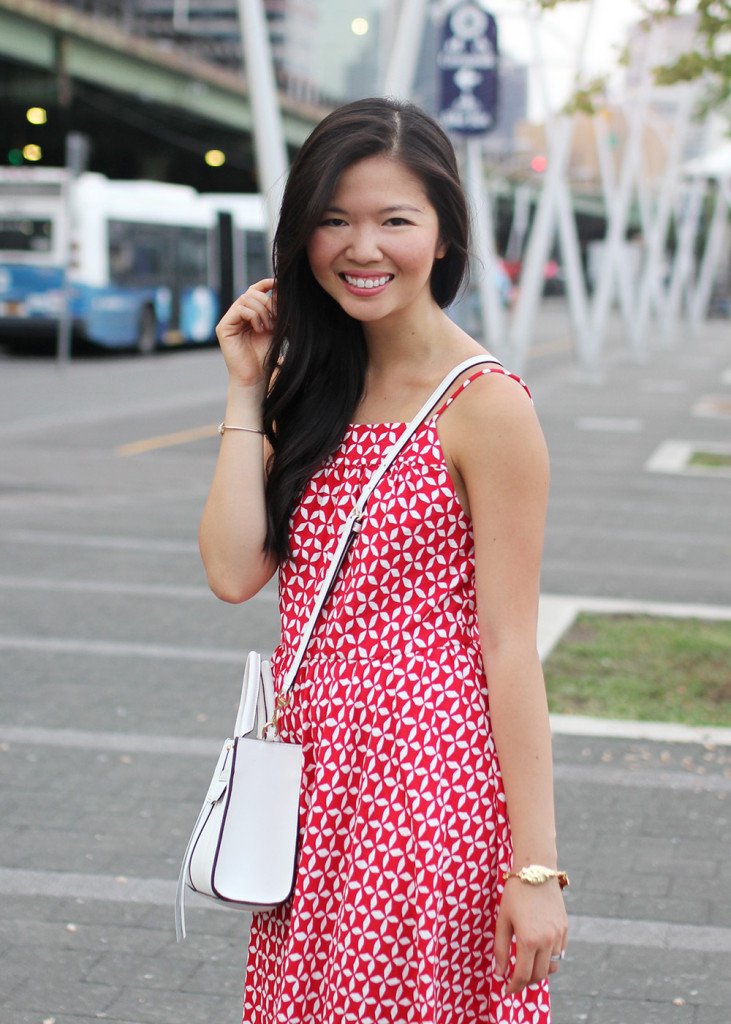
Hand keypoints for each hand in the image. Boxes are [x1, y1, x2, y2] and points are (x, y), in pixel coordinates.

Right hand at [215, 278, 275, 387]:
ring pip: (245, 299)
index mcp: (248, 313)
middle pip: (251, 293)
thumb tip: (279, 290)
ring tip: (268, 327)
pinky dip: (253, 316)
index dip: (266, 284)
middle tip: (276, 319)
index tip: (278, 283)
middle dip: (267, 302)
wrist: (256, 377)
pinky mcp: (224, 328)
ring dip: (262, 311)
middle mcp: (236, 315)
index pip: (254, 290)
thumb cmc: (265, 356)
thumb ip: (274, 310)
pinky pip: (239, 310)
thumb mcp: (274, 328)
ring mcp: (228, 321)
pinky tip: (259, 329)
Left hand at [493, 878, 567, 994]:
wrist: (536, 871)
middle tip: (516, 980)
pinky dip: (550, 959)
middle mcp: (547, 940)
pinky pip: (560, 953)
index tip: (507, 989)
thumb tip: (500, 972)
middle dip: (526, 982)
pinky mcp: (565, 928)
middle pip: (539, 975)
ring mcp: (558, 935)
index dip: (514, 986)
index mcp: (528, 939)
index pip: (523, 975)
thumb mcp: (503, 920)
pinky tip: (539, 953)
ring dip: (540, 972)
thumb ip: (501, 948)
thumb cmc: (515, 894)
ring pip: (553, 967)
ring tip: (527, 967)